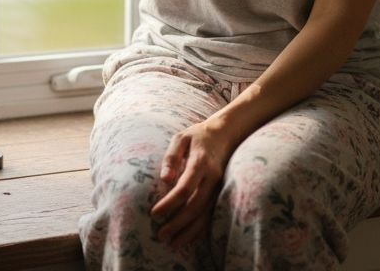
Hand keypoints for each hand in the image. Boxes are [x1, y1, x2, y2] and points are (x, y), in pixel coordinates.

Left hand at [150, 119, 237, 248]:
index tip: (154, 213)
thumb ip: (171, 156)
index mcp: (201, 162)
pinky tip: (188, 237)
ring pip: (206, 213)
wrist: (225, 134)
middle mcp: (212, 177)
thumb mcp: (181, 138)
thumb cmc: (197, 136)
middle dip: (178, 223)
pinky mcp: (220, 192)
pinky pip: (211, 214)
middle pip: (196, 205)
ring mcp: (218, 187)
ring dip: (190, 231)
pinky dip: (201, 228)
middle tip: (161, 235)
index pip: (185, 187)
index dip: (170, 203)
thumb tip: (164, 178)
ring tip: (173, 243)